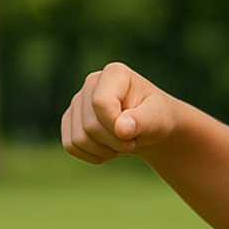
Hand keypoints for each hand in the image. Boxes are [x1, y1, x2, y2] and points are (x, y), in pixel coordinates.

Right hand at [60, 63, 179, 164]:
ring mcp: (78, 101)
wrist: (149, 127)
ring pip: (78, 138)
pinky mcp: (70, 119)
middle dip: (115, 142)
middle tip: (133, 142)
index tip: (134, 133)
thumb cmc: (156, 118)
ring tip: (121, 144)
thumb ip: (143, 121)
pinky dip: (91, 154)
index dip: (116, 126)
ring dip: (104, 150)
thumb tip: (120, 128)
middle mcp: (91, 83)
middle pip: (90, 125)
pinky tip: (108, 148)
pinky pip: (70, 145)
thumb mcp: (158, 119)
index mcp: (114, 74)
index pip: (101, 103)